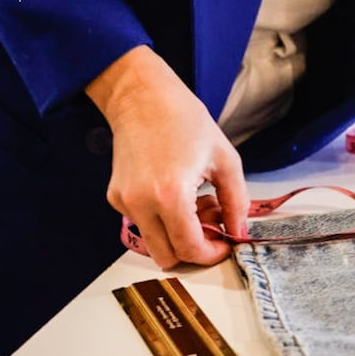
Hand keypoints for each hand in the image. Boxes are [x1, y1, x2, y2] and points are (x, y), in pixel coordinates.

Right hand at [87, 46, 249, 268]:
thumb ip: (237, 201)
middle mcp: (142, 204)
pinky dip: (161, 219)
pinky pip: (142, 223)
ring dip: (177, 234)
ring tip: (194, 200)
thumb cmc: (185, 120)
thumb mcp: (225, 159)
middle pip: (167, 257)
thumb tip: (238, 232)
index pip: (189, 249)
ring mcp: (125, 203)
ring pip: (154, 242)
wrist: (143, 97)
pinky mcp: (116, 197)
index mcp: (171, 195)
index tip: (224, 243)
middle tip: (211, 220)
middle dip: (194, 248)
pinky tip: (174, 191)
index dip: (211, 254)